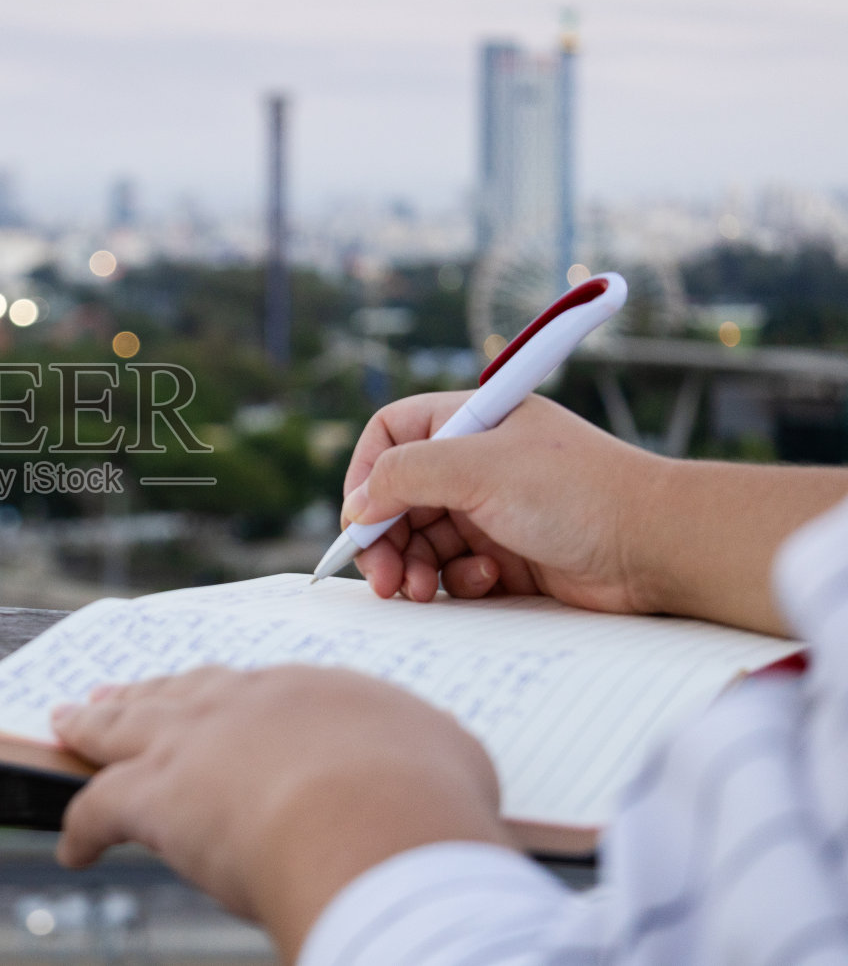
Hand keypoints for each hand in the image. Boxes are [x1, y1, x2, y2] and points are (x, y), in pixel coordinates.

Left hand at [53, 665, 511, 962]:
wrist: (371, 824)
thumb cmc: (424, 798)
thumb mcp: (448, 756)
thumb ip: (427, 752)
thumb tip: (434, 767)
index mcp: (308, 693)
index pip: (254, 690)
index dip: (224, 697)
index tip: (212, 699)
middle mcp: (240, 705)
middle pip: (179, 692)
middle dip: (147, 692)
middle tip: (115, 692)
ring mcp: (190, 746)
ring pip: (122, 727)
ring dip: (91, 725)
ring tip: (68, 723)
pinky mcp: (154, 798)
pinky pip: (96, 809)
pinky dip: (78, 828)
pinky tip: (72, 850)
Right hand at [342, 392, 659, 611]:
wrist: (657, 547)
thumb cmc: (579, 494)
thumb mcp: (478, 468)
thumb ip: (404, 475)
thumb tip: (356, 505)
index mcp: (471, 423)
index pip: (391, 436)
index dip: (367, 476)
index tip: (360, 520)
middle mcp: (477, 462)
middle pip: (398, 496)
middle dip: (385, 538)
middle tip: (384, 580)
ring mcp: (492, 509)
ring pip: (422, 539)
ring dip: (415, 567)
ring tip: (424, 590)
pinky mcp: (509, 554)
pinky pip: (456, 569)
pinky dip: (458, 580)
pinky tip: (487, 581)